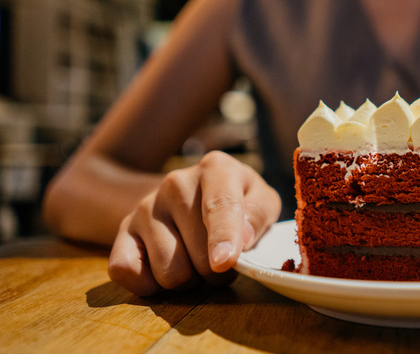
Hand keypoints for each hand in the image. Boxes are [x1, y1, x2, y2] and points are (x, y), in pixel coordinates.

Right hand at [107, 151, 280, 295]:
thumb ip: (259, 215)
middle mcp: (176, 183)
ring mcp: (145, 206)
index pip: (220, 205)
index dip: (223, 237)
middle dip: (216, 271)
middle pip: (199, 253)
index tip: (224, 262)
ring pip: (169, 271)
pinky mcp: (122, 232)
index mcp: (216, 169)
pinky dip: (149, 285)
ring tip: (195, 259)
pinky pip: (127, 272)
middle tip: (220, 259)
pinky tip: (163, 268)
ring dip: (188, 280)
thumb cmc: (237, 204)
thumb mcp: (262, 201)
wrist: (189, 197)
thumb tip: (242, 240)